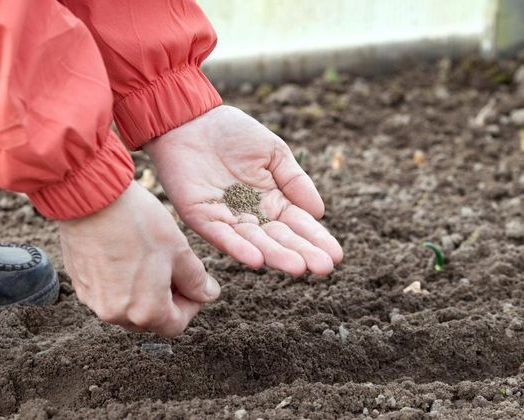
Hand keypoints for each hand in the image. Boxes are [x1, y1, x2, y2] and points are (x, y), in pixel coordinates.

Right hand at [58, 181, 220, 335]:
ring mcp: (93, 301)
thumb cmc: (139, 224)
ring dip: (143, 292)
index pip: (176, 325)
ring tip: (149, 261)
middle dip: (167, 300)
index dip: (191, 305)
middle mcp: (116, 314)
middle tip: (174, 271)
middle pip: (150, 319)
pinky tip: (126, 256)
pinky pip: (107, 293)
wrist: (92, 198)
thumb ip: (197, 281)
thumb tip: (207, 295)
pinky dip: (121, 283)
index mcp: (145, 311)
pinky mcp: (80, 284)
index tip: (195, 285)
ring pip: (127, 307)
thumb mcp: (179, 251)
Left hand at [144, 105, 342, 276]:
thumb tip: (319, 213)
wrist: (189, 119)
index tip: (336, 255)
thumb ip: (295, 181)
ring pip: (255, 242)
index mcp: (272, 199)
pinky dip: (238, 248)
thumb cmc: (232, 132)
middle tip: (323, 268)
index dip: (316, 239)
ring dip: (275, 256)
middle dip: (302, 253)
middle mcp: (252, 215)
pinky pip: (222, 236)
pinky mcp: (202, 218)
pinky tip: (257, 260)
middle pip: (280, 238)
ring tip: (298, 267)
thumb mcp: (273, 152)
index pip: (298, 224)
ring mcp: (227, 218)